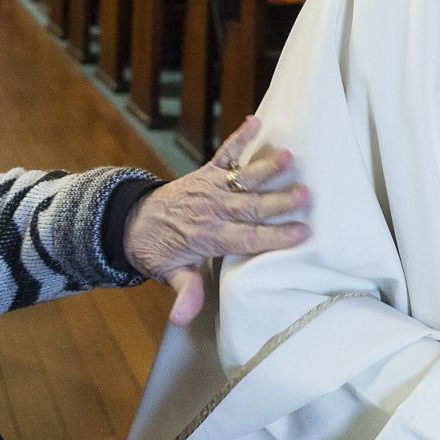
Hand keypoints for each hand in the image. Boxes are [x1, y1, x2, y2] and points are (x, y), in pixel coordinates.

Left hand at [122, 115, 309, 324]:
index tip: (302, 233)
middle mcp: (212, 210)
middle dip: (279, 202)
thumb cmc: (159, 251)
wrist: (132, 223)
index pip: (247, 238)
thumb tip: (181, 317)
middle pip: (251, 207)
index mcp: (208, 238)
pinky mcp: (206, 172)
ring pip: (242, 178)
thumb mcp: (169, 274)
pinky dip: (240, 137)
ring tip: (289, 157)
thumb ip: (183, 291)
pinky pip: (225, 153)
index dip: (275, 236)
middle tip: (306, 194)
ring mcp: (210, 188)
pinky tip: (256, 122)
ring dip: (266, 167)